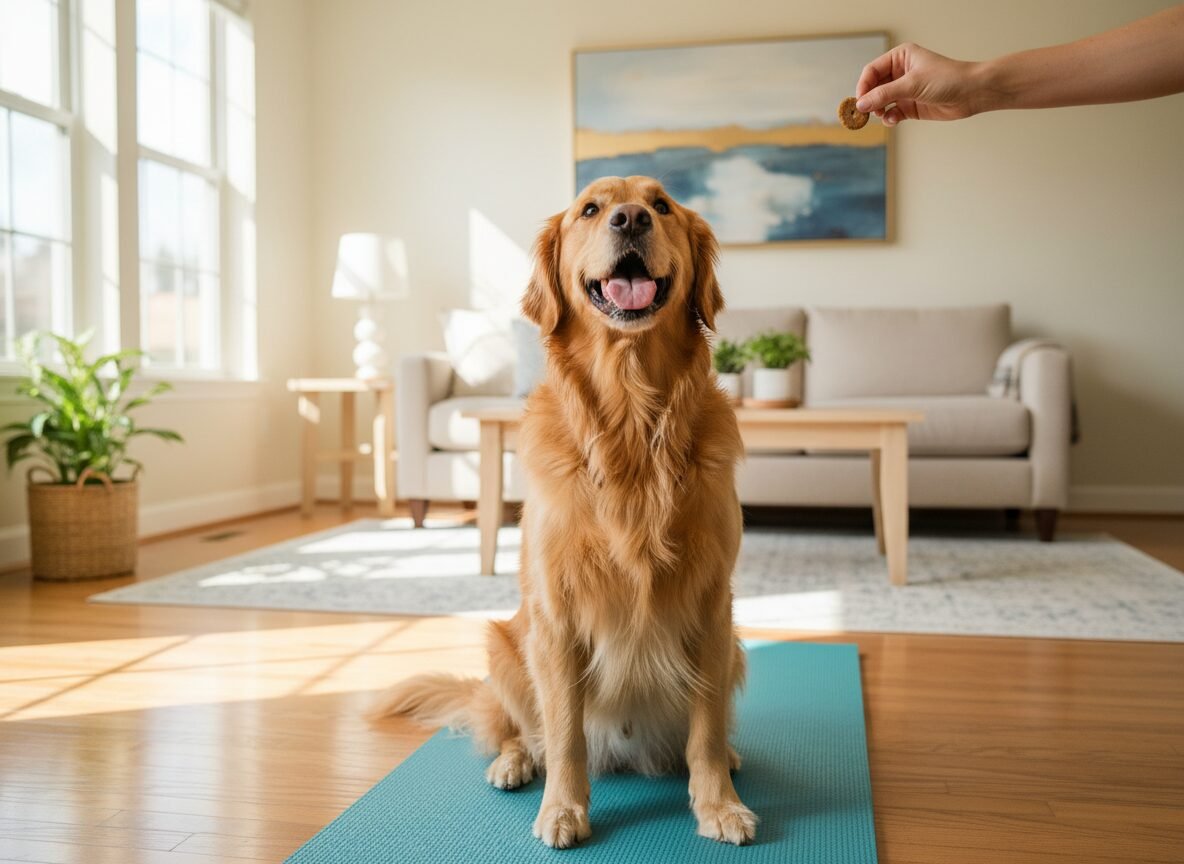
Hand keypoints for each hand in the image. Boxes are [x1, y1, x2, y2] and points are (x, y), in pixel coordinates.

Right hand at [855, 43, 984, 125]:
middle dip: (869, 101)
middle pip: (874, 88)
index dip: (863, 86)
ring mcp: (905, 90)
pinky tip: (893, 120)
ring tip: (882, 115)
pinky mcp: (910, 106)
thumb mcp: (912, 84)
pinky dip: (889, 118)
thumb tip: (860, 104)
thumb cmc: (946, 79)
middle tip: (866, 113)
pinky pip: (891, 113)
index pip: (872, 71)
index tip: (859, 101)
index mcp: (900, 58)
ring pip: (881, 102)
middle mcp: (900, 73)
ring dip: (879, 111)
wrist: (971, 93)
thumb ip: (884, 94)